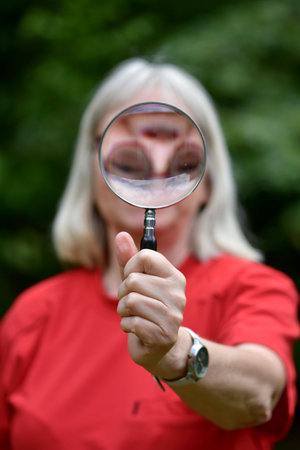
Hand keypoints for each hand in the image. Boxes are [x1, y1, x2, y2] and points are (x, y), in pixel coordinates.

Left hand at [115, 232, 188, 379]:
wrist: (160, 347)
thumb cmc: (145, 308)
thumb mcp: (136, 281)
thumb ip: (128, 259)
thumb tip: (121, 234)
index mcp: (174, 276)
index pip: (145, 256)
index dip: (130, 266)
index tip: (131, 277)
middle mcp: (178, 294)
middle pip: (133, 280)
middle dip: (123, 292)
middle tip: (132, 302)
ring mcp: (173, 315)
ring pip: (131, 301)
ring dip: (123, 310)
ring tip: (133, 315)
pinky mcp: (164, 335)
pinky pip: (131, 322)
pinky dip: (126, 325)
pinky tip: (136, 329)